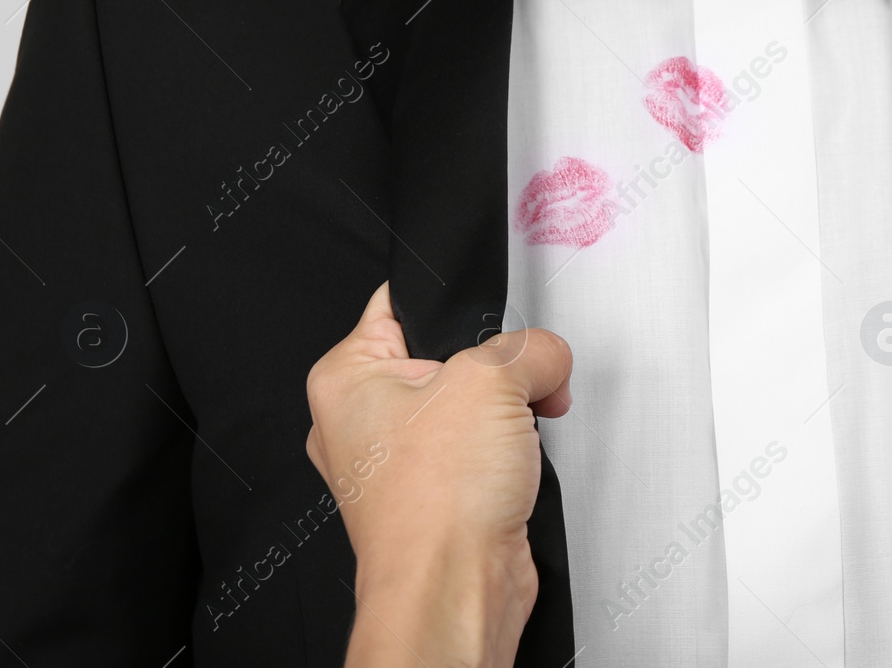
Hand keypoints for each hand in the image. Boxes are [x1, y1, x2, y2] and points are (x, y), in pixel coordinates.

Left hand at [306, 282, 572, 667]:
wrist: (456, 590)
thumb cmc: (434, 504)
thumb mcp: (492, 380)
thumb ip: (531, 347)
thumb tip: (546, 357)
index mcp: (345, 378)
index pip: (399, 305)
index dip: (452, 302)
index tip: (484, 314)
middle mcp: (362, 421)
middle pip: (448, 355)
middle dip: (497, 366)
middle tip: (510, 382)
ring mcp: (398, 464)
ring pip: (471, 405)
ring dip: (511, 413)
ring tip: (517, 429)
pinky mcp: (438, 496)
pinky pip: (482, 450)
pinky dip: (511, 452)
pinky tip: (519, 465)